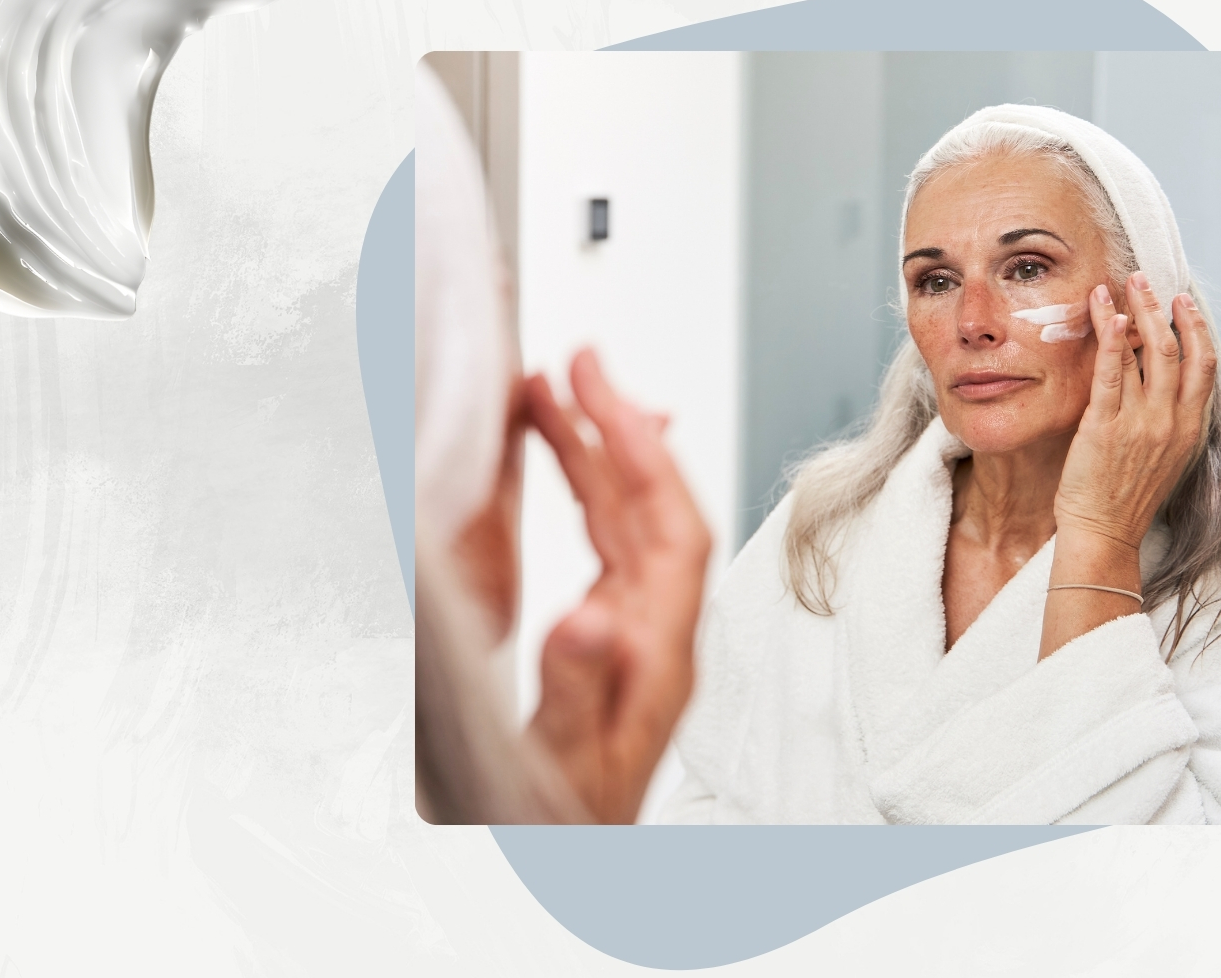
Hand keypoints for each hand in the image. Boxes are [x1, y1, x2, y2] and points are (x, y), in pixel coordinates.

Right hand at [520, 348, 711, 822]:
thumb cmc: (563, 819)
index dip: (643, 451)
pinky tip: (559, 464)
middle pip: (652, 506)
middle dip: (617, 426)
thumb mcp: (563, 758)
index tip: (602, 389)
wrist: (560, 859)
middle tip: (577, 360)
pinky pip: (605, 544)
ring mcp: (635, 631)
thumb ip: (579, 688)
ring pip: (626, 519)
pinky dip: (583, 492)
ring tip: (549, 392)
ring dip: (594, 450)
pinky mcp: (610, 637)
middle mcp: (657, 632)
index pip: (671, 525)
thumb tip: (589, 613)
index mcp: (660, 651)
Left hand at [1039, 272, 1215, 657]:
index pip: (1205, 366)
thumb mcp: (1167, 457)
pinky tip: (1106, 314)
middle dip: (1162, 308)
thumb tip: (1163, 382)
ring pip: (1146, 353)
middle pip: (1176, 349)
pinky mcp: (1105, 426)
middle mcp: (1171, 421)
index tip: (1184, 303)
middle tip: (1146, 281)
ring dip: (1134, 311)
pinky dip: (1112, 339)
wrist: (1104, 533)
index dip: (1196, 328)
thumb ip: (1171, 420)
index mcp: (1190, 429)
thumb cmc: (1128, 498)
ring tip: (1121, 285)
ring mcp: (1140, 423)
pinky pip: (1112, 373)